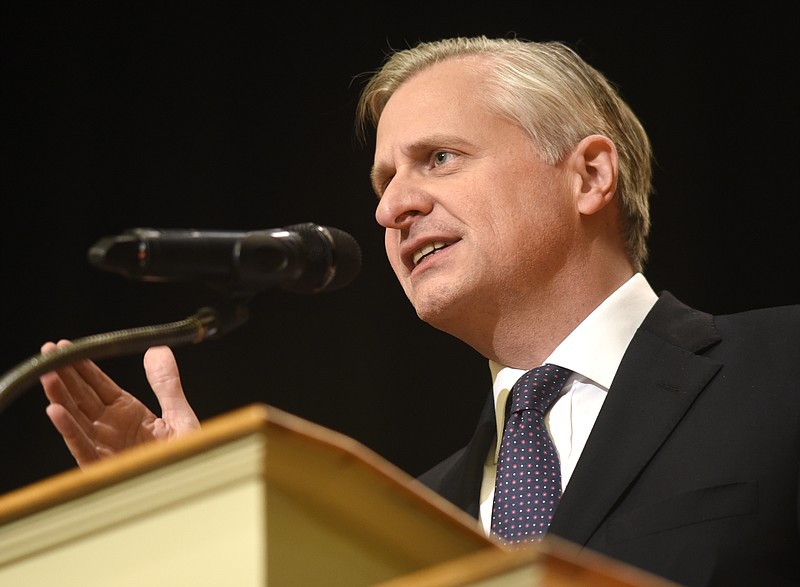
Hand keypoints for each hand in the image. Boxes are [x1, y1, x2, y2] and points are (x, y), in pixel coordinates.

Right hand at [40, 342, 200, 467]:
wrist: (195, 487)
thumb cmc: (189, 458)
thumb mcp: (180, 415)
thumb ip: (167, 385)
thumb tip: (157, 350)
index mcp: (129, 414)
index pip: (99, 385)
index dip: (83, 366)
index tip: (67, 347)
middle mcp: (112, 429)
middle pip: (82, 398)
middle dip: (65, 375)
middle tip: (49, 352)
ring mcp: (106, 447)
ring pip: (76, 419)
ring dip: (60, 397)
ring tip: (48, 374)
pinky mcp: (104, 468)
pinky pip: (83, 448)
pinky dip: (69, 430)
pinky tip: (56, 411)